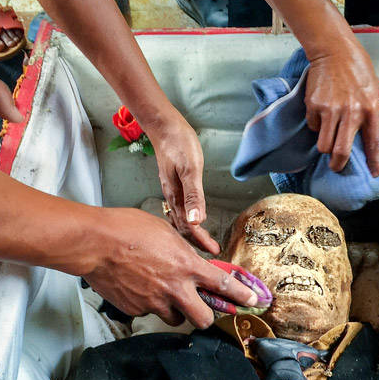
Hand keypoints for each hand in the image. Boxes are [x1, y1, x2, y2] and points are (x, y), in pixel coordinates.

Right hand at [84, 208, 256, 327]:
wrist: (94, 243)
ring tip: (162, 292)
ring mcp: (155, 302)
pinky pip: (148, 312)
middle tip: (200, 307)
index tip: (252, 301)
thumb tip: (195, 260)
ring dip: (174, 310)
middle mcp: (175, 288)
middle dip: (204, 316)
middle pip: (203, 319)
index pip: (224, 286)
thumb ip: (185, 251)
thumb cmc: (127, 229)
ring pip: (175, 319)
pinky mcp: (135, 309)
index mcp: (187, 266)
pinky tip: (138, 288)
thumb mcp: (167, 232)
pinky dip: (148, 304)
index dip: (242, 296)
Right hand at [143, 110, 218, 254]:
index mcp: (176, 197)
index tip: (214, 252)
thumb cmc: (179, 144)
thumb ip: (194, 196)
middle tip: (212, 251)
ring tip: (202, 241)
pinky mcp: (172, 184)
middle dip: (197, 241)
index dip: (202, 241)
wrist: (164, 126)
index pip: (189, 227)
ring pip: (180, 219)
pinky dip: (185, 219)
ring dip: (191, 233)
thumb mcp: (190, 169)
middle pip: (183, 227)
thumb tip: (198, 221)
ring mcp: (171, 191)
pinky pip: (178, 209)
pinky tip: (190, 219)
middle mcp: (171, 197)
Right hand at [305, 43, 378, 176]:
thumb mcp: (373, 91)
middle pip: (341, 153)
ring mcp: (331, 110)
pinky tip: (322, 112)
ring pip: (324, 145)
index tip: (374, 174)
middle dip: (338, 165)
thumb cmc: (357, 71)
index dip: (374, 162)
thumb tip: (368, 139)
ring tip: (328, 137)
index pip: (374, 143)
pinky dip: (317, 125)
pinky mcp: (314, 106)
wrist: (334, 51)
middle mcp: (351, 112)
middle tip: (336, 167)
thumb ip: (371, 114)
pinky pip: (314, 127)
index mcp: (370, 109)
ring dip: (325, 146)